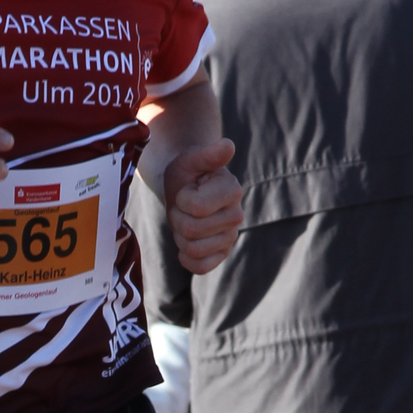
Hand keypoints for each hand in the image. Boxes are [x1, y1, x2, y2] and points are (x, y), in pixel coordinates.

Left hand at [164, 139, 240, 272]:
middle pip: (191, 230)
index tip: (186, 191)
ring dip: (179, 235)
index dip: (181, 200)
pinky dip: (187, 258)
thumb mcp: (192, 159)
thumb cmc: (188, 172)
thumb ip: (208, 154)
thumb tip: (228, 145)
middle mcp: (236, 216)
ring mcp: (230, 237)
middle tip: (181, 206)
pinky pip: (201, 267)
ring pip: (193, 249)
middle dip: (177, 217)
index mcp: (232, 190)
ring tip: (185, 219)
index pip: (196, 208)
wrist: (185, 188)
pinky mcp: (221, 253)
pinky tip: (185, 244)